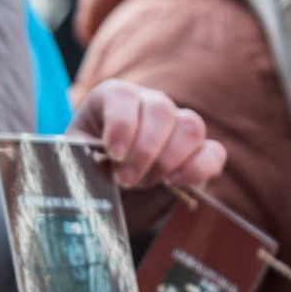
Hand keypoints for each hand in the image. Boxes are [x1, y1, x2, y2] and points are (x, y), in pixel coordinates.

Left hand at [67, 81, 226, 190]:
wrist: (111, 196)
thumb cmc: (89, 172)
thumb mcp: (77, 163)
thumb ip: (80, 160)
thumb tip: (91, 171)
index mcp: (113, 98)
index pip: (123, 95)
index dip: (121, 124)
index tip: (114, 154)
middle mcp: (149, 104)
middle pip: (161, 110)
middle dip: (144, 150)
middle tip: (125, 179)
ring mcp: (177, 125)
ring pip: (190, 126)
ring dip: (167, 160)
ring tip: (145, 182)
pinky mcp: (199, 153)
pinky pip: (213, 152)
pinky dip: (197, 168)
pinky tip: (174, 183)